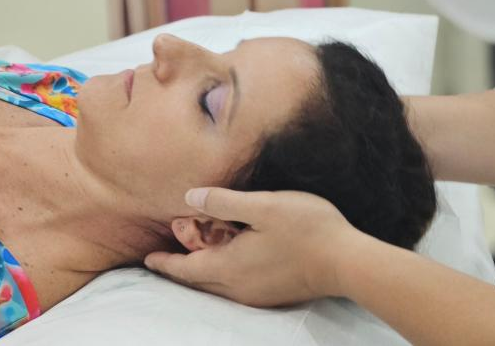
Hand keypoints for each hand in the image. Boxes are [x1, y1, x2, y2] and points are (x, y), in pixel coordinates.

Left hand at [144, 188, 356, 306]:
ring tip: (196, 253)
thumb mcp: (263, 205)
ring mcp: (257, 295)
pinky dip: (222, 274)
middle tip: (167, 254)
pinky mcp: (273, 294)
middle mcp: (238, 287)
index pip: (185, 269)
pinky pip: (235, 287)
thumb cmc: (307, 228)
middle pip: (198, 281)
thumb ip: (224, 201)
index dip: (164, 262)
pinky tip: (232, 259)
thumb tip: (190, 198)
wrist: (346, 262)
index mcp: (229, 267)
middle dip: (181, 267)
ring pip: (217, 286)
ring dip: (202, 270)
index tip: (147, 258)